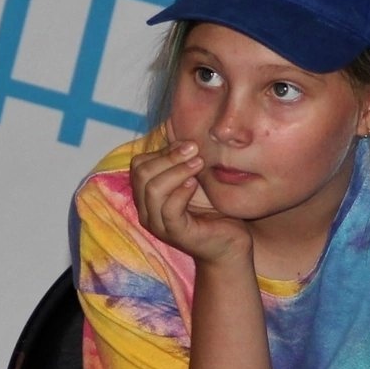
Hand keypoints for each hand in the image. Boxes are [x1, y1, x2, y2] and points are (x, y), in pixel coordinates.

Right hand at [130, 139, 253, 265]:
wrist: (230, 242)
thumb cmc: (212, 209)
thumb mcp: (195, 178)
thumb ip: (183, 160)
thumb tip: (176, 126)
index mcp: (147, 195)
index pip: (139, 164)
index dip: (163, 150)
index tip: (189, 144)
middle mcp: (146, 210)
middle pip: (141, 173)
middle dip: (169, 156)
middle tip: (195, 149)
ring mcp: (158, 224)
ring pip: (152, 189)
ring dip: (177, 170)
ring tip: (199, 163)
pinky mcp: (175, 234)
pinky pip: (169, 209)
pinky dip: (181, 191)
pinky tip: (195, 184)